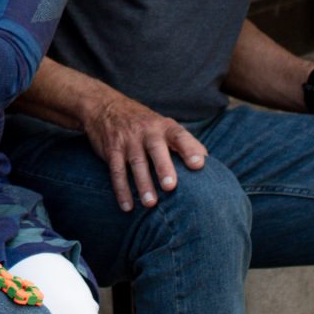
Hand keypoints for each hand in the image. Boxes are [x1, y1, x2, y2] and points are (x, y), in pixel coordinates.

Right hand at [84, 87, 208, 213]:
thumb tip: (207, 161)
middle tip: (170, 186)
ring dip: (143, 183)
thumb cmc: (145, 124)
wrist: (105, 106)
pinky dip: (121, 190)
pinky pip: (116, 171)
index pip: (179, 136)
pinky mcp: (112, 149)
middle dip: (163, 167)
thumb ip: (184, 142)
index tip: (199, 164)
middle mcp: (147, 131)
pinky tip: (127, 207)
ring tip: (150, 203)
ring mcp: (128, 140)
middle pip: (156, 149)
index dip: (189, 149)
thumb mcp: (164, 126)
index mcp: (164, 127)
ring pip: (136, 163)